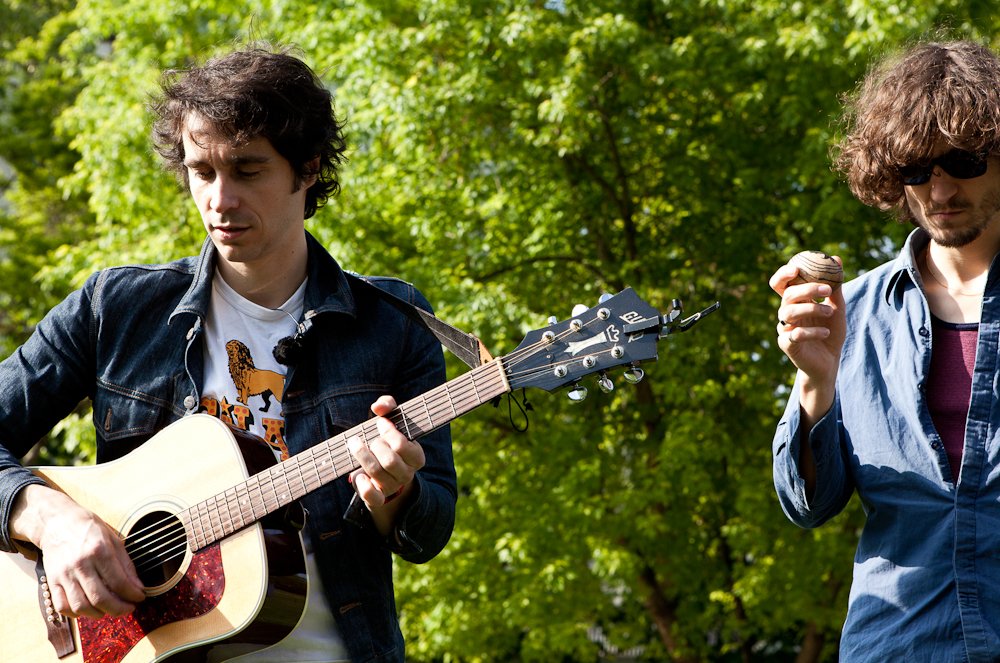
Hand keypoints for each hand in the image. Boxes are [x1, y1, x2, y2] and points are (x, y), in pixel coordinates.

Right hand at [11, 485, 144, 617]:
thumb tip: (138, 587)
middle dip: (119, 609)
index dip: (132, 594)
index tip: (140, 598)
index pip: (119, 582)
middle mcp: (81, 564)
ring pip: (81, 606)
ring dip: (98, 614)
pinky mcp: (52, 581)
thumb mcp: (114, 540)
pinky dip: (76, 614)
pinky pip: (62, 606)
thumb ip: (126, 564)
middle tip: (128, 609)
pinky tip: (88, 609)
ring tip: (109, 610)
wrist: (57, 522)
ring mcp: (64, 574)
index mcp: (99, 551)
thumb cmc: (88, 529)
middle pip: (100, 598)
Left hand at [347, 395, 424, 532]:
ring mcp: (393, 486)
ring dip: (362, 456)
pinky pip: (372, 497)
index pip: (402, 446)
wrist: (383, 469)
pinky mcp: (379, 497)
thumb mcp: (391, 420)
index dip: (389, 432)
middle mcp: (407, 473)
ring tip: (354, 444)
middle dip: (375, 446)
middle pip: (390, 461)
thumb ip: (388, 407)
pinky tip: (357, 474)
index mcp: (416, 457)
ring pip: (377, 473)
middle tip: (369, 439)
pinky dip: (363, 486)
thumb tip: (378, 407)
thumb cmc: (387, 440)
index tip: (379, 422)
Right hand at [770, 257, 846, 417]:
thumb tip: (836, 259)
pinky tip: (826, 332)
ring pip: (788, 312)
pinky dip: (812, 331)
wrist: (829, 363)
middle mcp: (787, 313)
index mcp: (796, 302)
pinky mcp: (787, 344)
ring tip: (831, 311)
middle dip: (806, 289)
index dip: (783, 274)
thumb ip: (835, 287)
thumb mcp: (837, 308)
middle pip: (788, 295)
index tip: (797, 268)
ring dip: (811, 309)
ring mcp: (785, 329)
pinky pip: (795, 334)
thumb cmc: (830, 333)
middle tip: (826, 289)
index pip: (782, 284)